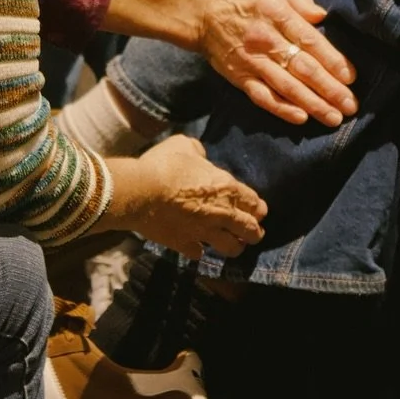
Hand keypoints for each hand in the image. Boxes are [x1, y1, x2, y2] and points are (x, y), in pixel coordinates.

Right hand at [102, 135, 267, 259]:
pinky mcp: (184, 244)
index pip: (255, 203)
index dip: (258, 208)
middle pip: (251, 230)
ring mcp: (204, 232)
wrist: (141, 192)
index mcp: (226, 188)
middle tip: (253, 232)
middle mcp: (222, 214)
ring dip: (235, 246)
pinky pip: (199, 254)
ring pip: (231, 248)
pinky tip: (197, 246)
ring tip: (233, 244)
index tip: (258, 210)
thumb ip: (197, 150)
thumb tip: (200, 155)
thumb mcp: (183, 145)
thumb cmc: (164, 165)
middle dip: (255, 232)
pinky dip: (199, 251)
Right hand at [195, 0, 356, 126]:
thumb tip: (323, 15)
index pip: (310, 40)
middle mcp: (266, 39)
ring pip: (287, 86)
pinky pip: (263, 96)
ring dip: (312, 104)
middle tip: (350, 105)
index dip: (332, 60)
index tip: (351, 77)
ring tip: (333, 118)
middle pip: (302, 67)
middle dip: (329, 89)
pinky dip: (281, 108)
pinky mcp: (240, 77)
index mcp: (277, 14)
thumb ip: (299, 0)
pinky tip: (301, 118)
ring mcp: (252, 61)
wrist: (200, 13)